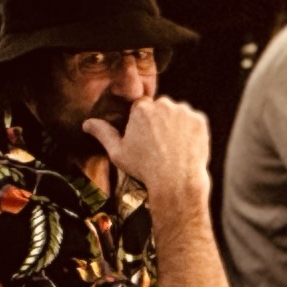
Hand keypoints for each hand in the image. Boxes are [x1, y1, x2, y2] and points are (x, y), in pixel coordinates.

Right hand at [91, 96, 212, 209]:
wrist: (176, 182)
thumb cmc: (145, 168)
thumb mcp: (118, 152)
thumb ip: (103, 133)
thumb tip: (87, 124)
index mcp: (141, 108)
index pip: (140, 107)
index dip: (141, 123)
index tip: (144, 139)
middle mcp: (163, 104)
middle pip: (159, 109)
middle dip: (158, 122)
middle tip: (158, 146)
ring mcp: (183, 111)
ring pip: (177, 114)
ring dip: (175, 125)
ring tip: (171, 149)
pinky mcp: (199, 120)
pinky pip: (193, 121)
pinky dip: (190, 132)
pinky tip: (183, 148)